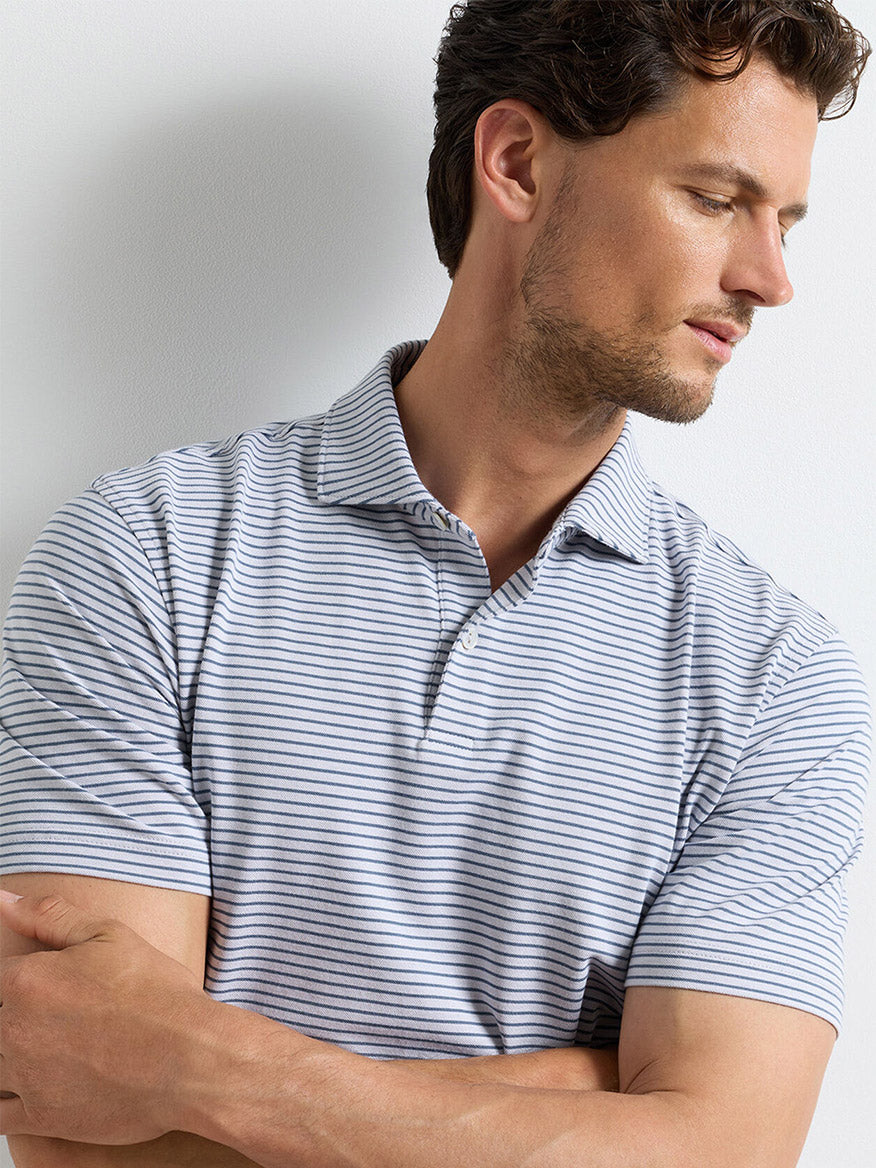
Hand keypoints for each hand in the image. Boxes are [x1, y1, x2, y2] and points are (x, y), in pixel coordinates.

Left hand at [0, 891, 212, 1144]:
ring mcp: (25, 1077)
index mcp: (26, 981)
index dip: (18, 982)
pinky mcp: (40, 1118)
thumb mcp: (109, 936)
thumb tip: (3, 900)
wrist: (190, 1057)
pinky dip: (5, 1100)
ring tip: (49, 1048)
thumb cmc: (156, 993)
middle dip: (14, 1018)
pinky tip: (30, 1088)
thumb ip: (50, 916)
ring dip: (9, 1056)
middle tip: (61, 1019)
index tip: (50, 991)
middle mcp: (14, 1029)